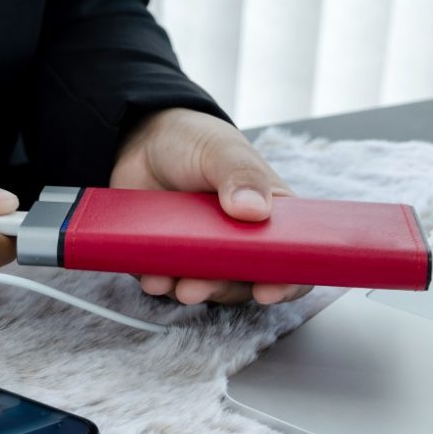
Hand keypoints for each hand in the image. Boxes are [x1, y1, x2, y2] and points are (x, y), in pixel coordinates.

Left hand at [110, 108, 311, 304]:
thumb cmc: (194, 142)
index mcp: (268, 215)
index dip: (286, 281)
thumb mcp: (221, 150)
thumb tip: (255, 209)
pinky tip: (153, 277)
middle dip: (225, 289)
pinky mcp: (170, 258)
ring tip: (178, 285)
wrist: (142, 142)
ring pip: (207, 287)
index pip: (290, 257)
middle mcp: (239, 241)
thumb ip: (241, 174)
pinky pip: (169, 281)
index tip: (268, 291)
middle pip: (245, 282)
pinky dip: (162, 284)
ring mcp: (204, 253)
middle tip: (204, 286)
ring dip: (193, 291)